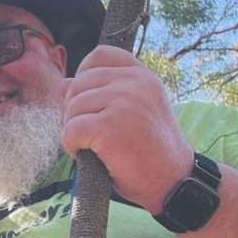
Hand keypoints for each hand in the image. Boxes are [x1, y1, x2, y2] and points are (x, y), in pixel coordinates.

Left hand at [61, 45, 192, 213]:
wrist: (174, 182)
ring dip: (73, 130)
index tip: (91, 104)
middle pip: (79, 83)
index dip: (84, 76)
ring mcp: (124, 102)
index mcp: (143, 76)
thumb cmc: (150, 152)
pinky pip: (71, 129)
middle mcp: (135, 83)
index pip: (99, 55)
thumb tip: (63, 84)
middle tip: (91, 135)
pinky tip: (89, 156)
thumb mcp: (131, 114)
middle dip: (75, 110)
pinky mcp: (110, 125)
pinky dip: (72, 146)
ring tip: (93, 147)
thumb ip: (102, 95)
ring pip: (72, 107)